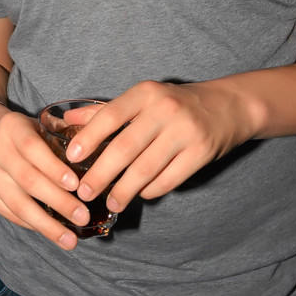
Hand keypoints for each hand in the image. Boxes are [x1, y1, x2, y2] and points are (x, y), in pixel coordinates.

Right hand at [0, 101, 90, 248]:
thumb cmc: (22, 131)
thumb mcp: (38, 123)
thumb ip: (62, 137)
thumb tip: (97, 158)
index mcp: (11, 126)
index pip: (32, 148)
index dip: (54, 168)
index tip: (77, 185)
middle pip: (28, 180)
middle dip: (59, 202)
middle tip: (83, 217)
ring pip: (17, 203)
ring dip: (46, 225)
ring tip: (70, 240)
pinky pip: (9, 213)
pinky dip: (32, 224)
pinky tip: (51, 231)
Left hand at [64, 79, 254, 211]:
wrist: (228, 105)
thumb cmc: (175, 103)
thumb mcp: (142, 98)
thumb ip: (104, 111)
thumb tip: (67, 118)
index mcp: (145, 93)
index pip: (110, 115)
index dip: (89, 137)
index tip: (71, 157)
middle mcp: (164, 109)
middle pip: (125, 148)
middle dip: (101, 173)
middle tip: (84, 192)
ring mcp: (185, 131)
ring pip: (146, 168)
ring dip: (124, 190)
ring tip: (111, 203)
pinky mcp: (201, 152)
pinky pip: (169, 179)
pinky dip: (151, 191)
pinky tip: (140, 195)